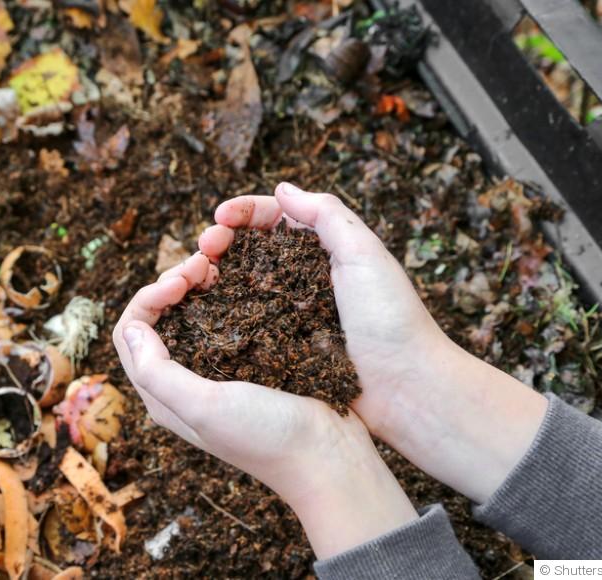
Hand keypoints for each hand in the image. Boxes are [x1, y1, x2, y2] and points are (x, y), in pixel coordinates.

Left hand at [112, 254, 417, 557]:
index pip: (131, 333)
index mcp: (163, 395)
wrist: (329, 457)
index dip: (148, 297)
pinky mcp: (250, 361)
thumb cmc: (266, 437)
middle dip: (172, 283)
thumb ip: (158, 372)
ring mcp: (218, 370)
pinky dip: (226, 294)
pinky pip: (226, 318)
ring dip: (197, 284)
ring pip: (191, 314)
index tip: (181, 281)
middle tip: (203, 264)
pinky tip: (242, 280)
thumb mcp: (205, 407)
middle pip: (158, 318)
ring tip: (218, 265)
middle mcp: (184, 381)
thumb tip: (132, 328)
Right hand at [200, 182, 547, 502]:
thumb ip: (326, 215)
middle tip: (203, 248)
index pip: (275, 218)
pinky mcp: (281, 348)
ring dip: (215, 274)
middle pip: (250, 249)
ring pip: (241, 284)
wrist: (405, 388)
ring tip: (195, 276)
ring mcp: (290, 314)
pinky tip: (204, 310)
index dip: (244, 213)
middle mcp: (303, 278)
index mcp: (325, 250)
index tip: (219, 217)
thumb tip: (282, 189)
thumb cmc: (391, 319)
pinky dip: (221, 313)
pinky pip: (245, 324)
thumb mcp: (364, 253)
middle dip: (221, 241)